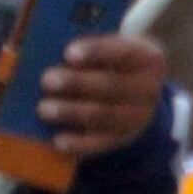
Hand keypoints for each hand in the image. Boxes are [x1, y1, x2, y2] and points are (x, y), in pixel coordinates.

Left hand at [35, 30, 167, 157]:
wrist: (136, 93)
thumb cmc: (112, 63)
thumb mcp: (110, 50)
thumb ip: (86, 51)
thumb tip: (48, 55)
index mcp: (147, 58)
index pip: (123, 52)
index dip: (95, 51)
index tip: (68, 53)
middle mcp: (148, 89)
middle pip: (110, 85)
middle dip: (76, 82)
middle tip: (46, 80)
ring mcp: (138, 117)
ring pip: (103, 115)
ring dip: (71, 112)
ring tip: (44, 108)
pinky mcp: (123, 139)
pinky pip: (99, 143)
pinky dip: (77, 143)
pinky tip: (57, 140)